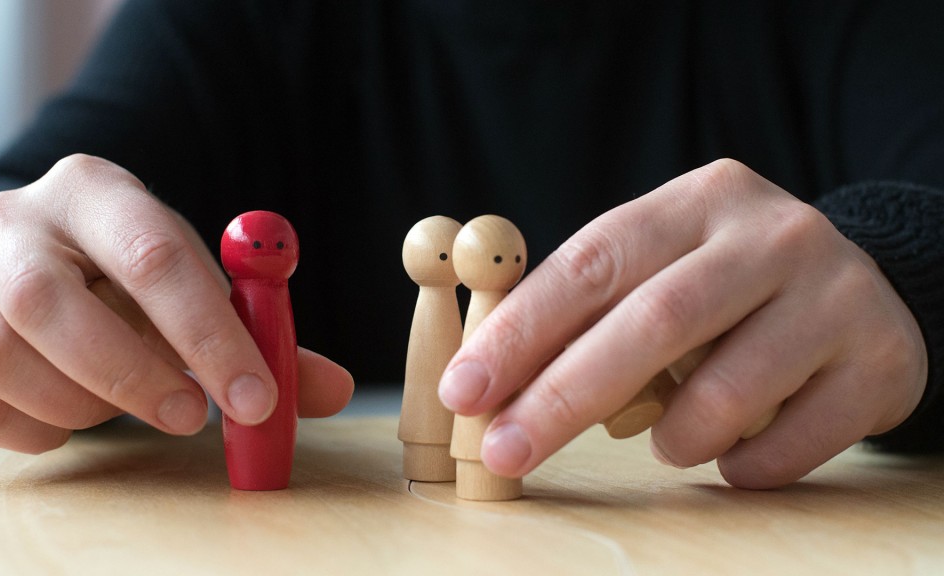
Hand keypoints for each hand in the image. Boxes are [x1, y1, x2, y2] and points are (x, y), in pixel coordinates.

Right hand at [0, 154, 352, 453]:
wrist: (56, 261)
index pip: (151, 256)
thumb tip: (329, 391)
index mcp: (96, 190)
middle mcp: (15, 221)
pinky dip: (42, 428)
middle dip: (131, 375)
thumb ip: (262, 335)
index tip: (256, 397)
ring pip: (2, 357)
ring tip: (133, 402)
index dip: (207, 333)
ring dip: (83, 402)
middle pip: (48, 302)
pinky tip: (84, 414)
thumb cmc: (140, 276)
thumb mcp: (202, 284)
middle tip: (192, 417)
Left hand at [439, 159, 926, 488]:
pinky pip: (791, 441)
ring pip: (726, 390)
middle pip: (654, 321)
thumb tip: (485, 381)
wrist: (862, 295)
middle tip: (505, 451)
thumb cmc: (729, 291)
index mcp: (700, 200)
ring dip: (674, 436)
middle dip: (565, 397)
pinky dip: (741, 465)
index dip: (522, 330)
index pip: (594, 261)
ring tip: (664, 444)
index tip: (465, 389)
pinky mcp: (880, 358)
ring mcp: (835, 294)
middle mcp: (773, 235)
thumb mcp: (662, 271)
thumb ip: (588, 310)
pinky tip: (729, 456)